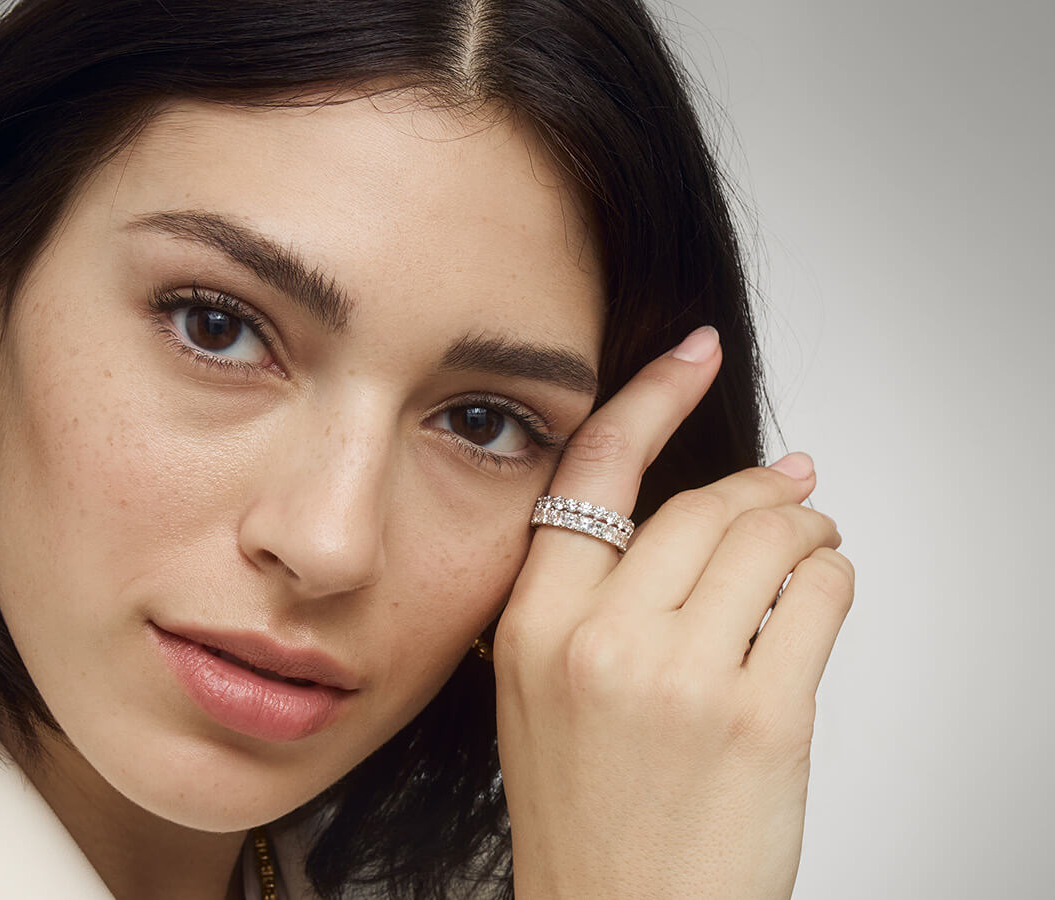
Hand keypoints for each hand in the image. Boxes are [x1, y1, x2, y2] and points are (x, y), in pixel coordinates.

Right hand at [493, 326, 853, 899]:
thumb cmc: (586, 815)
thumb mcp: (542, 691)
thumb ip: (591, 599)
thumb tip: (688, 517)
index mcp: (534, 626)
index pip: (594, 472)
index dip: (650, 397)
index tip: (692, 353)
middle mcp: (601, 641)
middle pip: (702, 505)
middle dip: (764, 489)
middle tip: (793, 489)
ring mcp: (682, 678)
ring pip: (771, 539)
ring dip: (808, 530)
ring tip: (814, 546)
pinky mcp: (761, 718)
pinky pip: (820, 597)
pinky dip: (835, 582)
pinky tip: (823, 597)